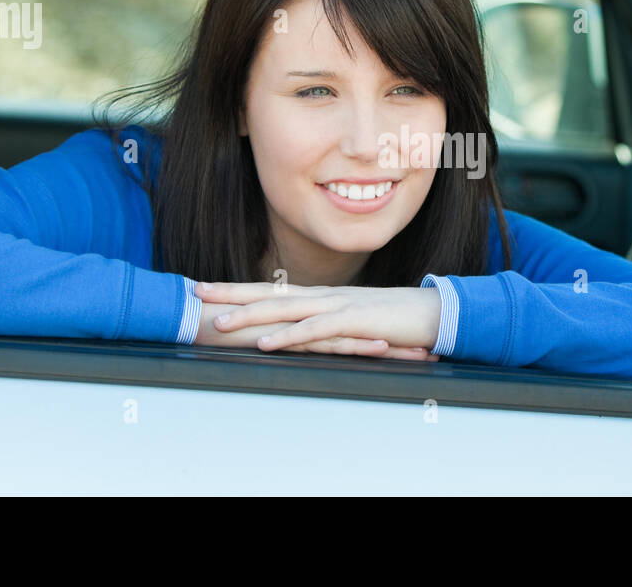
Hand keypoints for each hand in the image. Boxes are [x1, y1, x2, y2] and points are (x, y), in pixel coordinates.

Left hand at [194, 282, 440, 361]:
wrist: (433, 314)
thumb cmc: (396, 321)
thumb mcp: (355, 323)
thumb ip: (328, 327)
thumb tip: (305, 336)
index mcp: (322, 297)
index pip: (272, 289)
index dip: (239, 288)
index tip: (208, 288)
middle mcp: (325, 296)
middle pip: (269, 292)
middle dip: (231, 293)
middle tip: (198, 293)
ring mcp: (339, 306)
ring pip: (285, 309)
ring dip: (250, 316)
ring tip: (219, 324)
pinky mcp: (353, 322)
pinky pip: (314, 330)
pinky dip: (287, 336)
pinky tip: (266, 343)